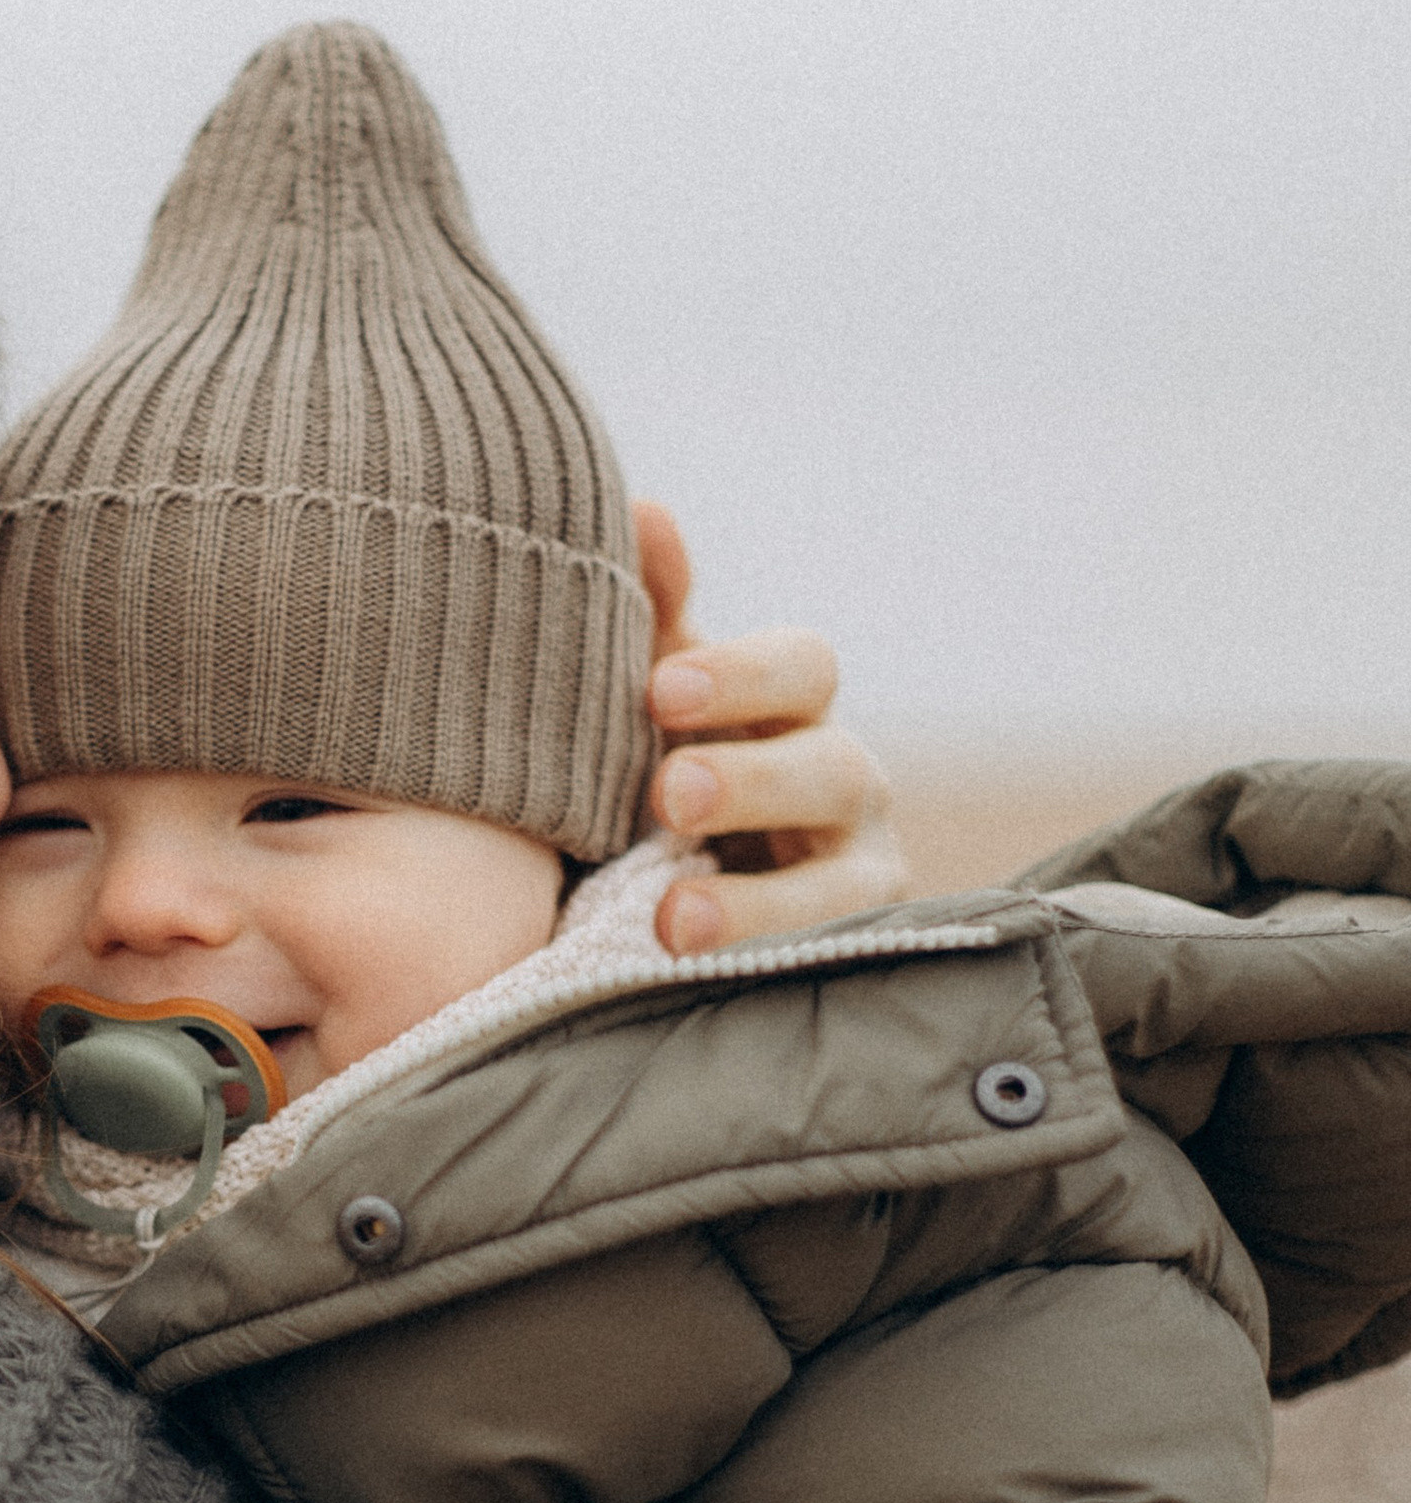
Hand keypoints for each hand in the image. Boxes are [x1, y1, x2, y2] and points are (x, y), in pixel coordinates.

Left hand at [636, 504, 908, 955]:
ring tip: (673, 925)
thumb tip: (643, 513)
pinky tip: (699, 989)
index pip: (803, 667)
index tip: (661, 694)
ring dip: (759, 906)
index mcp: (792, 709)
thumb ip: (655, 618)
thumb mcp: (657, 702)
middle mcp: (844, 787)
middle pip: (834, 769)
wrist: (674, 906)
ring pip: (843, 890)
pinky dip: (771, 976)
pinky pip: (829, 972)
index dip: (743, 675)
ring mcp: (859, 883)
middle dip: (752, 783)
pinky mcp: (848, 967)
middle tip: (668, 797)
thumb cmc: (666, 771)